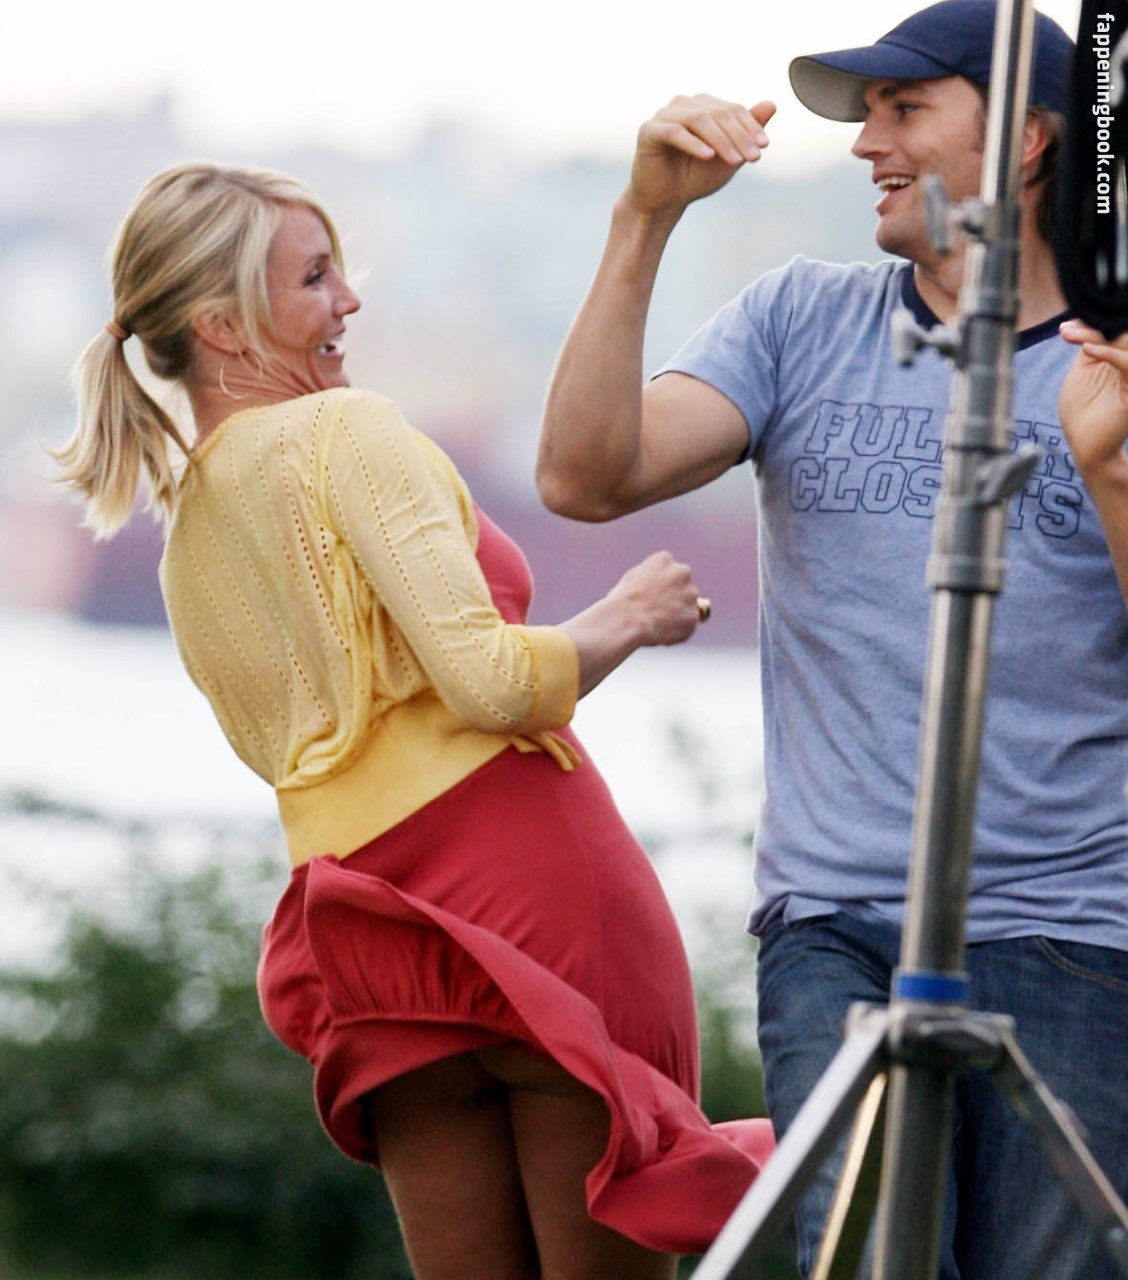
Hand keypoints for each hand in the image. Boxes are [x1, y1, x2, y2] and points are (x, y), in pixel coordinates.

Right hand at [607, 551, 702, 646]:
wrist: (626, 620)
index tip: (650, 596)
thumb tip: (663, 589)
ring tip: (656, 622)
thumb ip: (653, 579)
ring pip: (688, 606)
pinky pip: (688, 625)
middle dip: (675, 598)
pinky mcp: (692, 616)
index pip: (671, 571)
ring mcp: (690, 594)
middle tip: (656, 610)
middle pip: (684, 587)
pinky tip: (661, 632)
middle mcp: (682, 572)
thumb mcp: (634, 580)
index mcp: (665, 559)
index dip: (661, 586)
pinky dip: (678, 631)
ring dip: (678, 614)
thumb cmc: (623, 601)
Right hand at [626, 94, 776, 216]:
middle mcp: (684, 105)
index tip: (763, 147)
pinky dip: (693, 144)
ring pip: (698, 119)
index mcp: (703, 106)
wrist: (664, 201)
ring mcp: (665, 115)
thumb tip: (772, 103)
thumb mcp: (728, 157)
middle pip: (717, 113)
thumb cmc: (695, 178)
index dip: (750, 127)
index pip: (732, 109)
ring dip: (720, 140)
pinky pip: (675, 132)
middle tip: (751, 158)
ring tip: (734, 161)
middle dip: (738, 136)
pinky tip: (708, 157)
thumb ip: (746, 133)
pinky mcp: (649, 130)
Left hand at [1058, 319, 1127, 476]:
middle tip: (1068, 331)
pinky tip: (1087, 349)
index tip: (1065, 328)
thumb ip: (1087, 346)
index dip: (1093, 322)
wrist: (1086, 445)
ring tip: (1074, 337)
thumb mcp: (1082, 371)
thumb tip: (1075, 323)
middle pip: (1122, 333)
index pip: (1114, 330)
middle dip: (1094, 326)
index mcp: (1120, 357)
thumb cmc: (1082, 412)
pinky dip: (1108, 353)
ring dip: (1098, 335)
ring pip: (1126, 343)